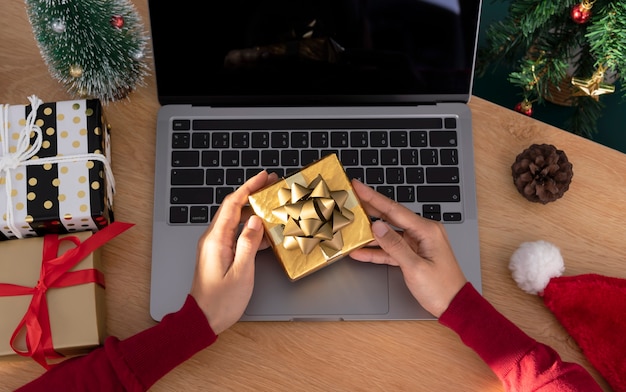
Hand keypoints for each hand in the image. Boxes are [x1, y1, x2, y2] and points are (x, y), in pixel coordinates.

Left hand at [190, 170, 276, 333]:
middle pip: (232, 207)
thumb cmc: (221, 300)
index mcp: (216, 239)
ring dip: (251, 209)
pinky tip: (263, 232)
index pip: (233, 204)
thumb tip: (256, 220)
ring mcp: (214, 246)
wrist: (202, 319)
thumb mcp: (241, 271)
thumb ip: (249, 243)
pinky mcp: (217, 254)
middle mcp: (212, 239)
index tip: (263, 177)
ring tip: (269, 204)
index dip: (248, 187)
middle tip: (270, 185)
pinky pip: (234, 233)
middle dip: (251, 193)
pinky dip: (249, 227)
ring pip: (234, 219)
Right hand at [349, 180, 466, 316]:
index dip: (373, 197)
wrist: (455, 306)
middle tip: (350, 198)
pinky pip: (390, 249)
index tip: (358, 186)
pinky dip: (376, 251)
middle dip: (369, 208)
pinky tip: (360, 251)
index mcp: (426, 230)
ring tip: (351, 223)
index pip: (394, 210)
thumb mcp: (415, 267)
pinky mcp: (412, 255)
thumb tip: (377, 227)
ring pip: (387, 233)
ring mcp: (416, 243)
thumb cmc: (442, 288)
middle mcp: (422, 232)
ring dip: (369, 232)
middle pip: (390, 217)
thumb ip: (394, 246)